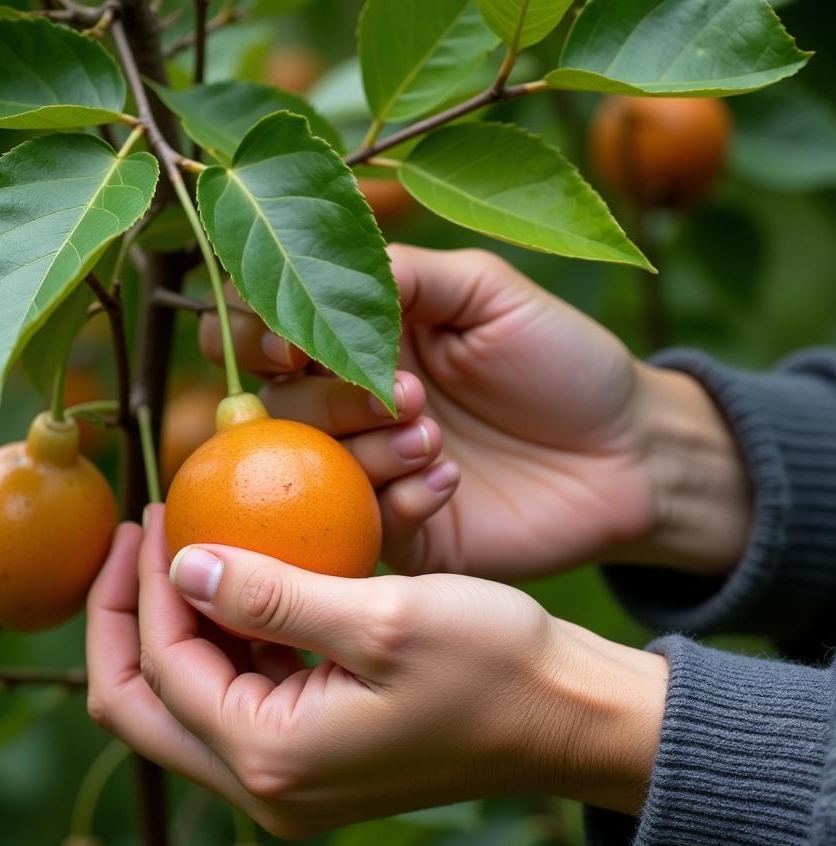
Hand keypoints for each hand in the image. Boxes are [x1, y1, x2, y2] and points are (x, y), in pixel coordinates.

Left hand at [86, 509, 666, 837]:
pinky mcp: (314, 762)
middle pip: (142, 707)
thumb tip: (180, 565)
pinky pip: (234, 704)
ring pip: (183, 706)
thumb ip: (270, 595)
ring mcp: (289, 784)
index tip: (156, 512)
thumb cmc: (497, 667)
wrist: (572, 722)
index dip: (145, 585)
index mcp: (272, 760)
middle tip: (136, 541)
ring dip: (173, 628)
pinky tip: (240, 585)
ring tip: (181, 549)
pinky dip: (222, 645)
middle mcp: (266, 790)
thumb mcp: (383, 618)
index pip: (161, 665)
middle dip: (125, 620)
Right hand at [200, 248, 750, 578]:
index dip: (256, 334)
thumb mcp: (488, 292)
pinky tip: (451, 479)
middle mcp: (352, 407)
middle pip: (276, 409)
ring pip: (313, 470)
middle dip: (328, 400)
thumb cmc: (563, 361)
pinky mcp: (403, 534)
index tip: (292, 344)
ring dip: (368, 451)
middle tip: (406, 395)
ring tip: (436, 438)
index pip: (263, 332)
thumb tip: (313, 272)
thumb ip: (402, 274)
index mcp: (362, 338)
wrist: (629, 454)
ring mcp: (373, 475)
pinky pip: (365, 525)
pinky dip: (399, 500)